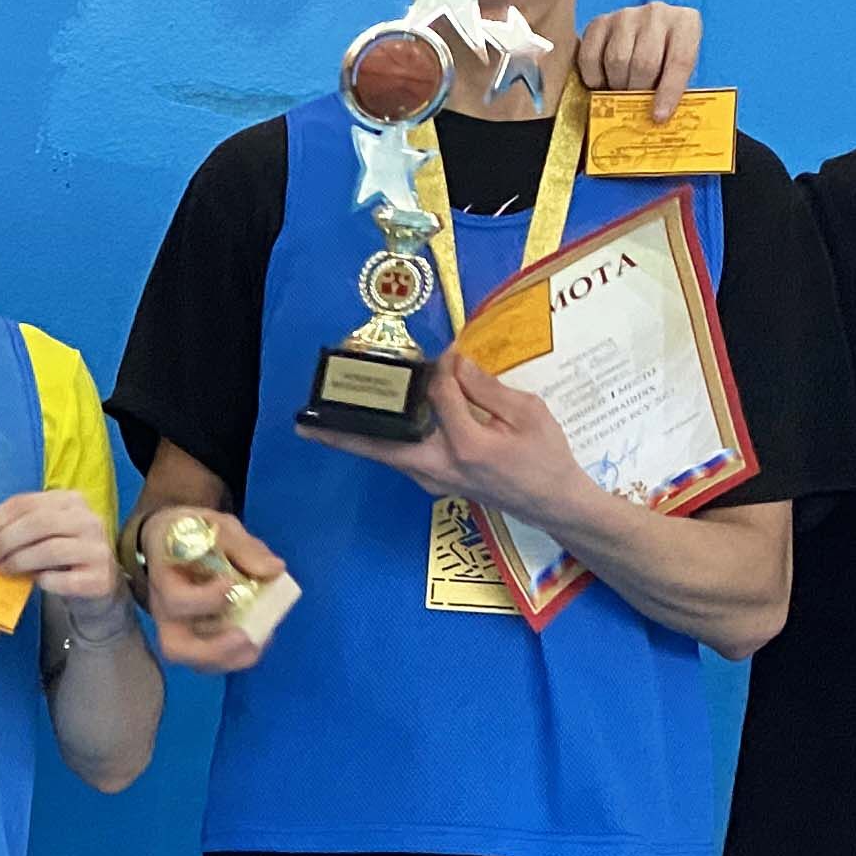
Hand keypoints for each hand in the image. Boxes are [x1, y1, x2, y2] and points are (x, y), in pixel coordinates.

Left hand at [0, 487, 119, 607]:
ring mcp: (97, 548)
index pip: (25, 503)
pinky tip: (37, 582)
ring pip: (50, 550)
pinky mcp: (99, 577)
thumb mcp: (44, 531)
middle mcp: (88, 519)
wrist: (98, 581)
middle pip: (37, 523)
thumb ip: (17, 526)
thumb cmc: (61, 554)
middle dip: (5, 540)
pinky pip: (63, 579)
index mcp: (70, 500)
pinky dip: (43, 581)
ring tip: (5, 570)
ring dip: (19, 561)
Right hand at [138, 504, 289, 673]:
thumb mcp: (217, 527)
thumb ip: (243, 546)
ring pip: (194, 660)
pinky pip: (210, 660)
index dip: (205, 599)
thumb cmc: (193, 532)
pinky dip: (237, 656)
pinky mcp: (193, 637)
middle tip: (245, 637)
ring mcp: (178, 629)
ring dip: (230, 658)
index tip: (231, 583)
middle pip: (176, 646)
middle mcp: (165, 611)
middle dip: (213, 649)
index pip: (176, 600)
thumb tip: (275, 569)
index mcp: (165, 578)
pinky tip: (260, 638)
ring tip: (259, 643)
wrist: (171, 540)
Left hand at [308, 352, 593, 520]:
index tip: (449, 353)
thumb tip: (453, 363)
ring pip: (385, 454)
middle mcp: (440, 467)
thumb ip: (487, 388)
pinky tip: (363, 426)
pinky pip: (400, 457)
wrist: (552, 502)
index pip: (439, 395)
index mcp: (469, 446)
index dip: (441, 368)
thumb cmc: (547, 457)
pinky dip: (381, 440)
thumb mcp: (528, 413)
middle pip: (381, 445)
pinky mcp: (433, 481)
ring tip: (315, 424)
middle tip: (302, 422)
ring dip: (353, 437)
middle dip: (341, 432)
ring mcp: (433, 479)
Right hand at [571, 0, 702, 119]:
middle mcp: (656, 13)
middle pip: (644, 61)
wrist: (647, 33)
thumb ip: (673, 87)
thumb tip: (658, 118)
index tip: (659, 116)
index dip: (669, 92)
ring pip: (616, 60)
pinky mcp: (599, 22)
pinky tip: (603, 82)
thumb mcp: (679, 68)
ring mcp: (625, 15)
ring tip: (621, 92)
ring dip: (616, 84)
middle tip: (635, 104)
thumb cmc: (666, 56)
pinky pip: (589, 57)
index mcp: (686, 22)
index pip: (680, 60)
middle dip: (638, 90)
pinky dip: (594, 78)